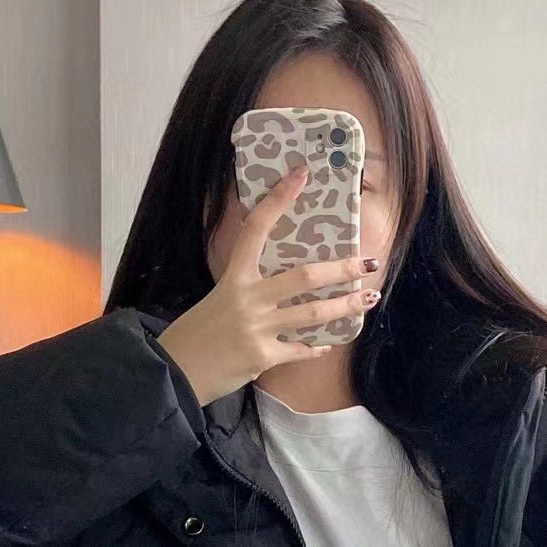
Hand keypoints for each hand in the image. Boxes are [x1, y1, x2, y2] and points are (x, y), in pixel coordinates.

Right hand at [157, 163, 380, 405]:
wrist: (178, 371)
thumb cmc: (199, 331)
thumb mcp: (219, 295)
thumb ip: (248, 283)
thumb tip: (280, 271)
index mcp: (233, 277)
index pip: (256, 229)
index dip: (278, 200)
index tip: (301, 175)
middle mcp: (248, 298)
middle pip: (304, 277)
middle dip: (341, 269)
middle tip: (367, 262)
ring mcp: (257, 328)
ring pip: (312, 314)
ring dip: (345, 307)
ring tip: (368, 299)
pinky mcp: (263, 357)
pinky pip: (301, 350)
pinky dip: (316, 347)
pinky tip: (328, 343)